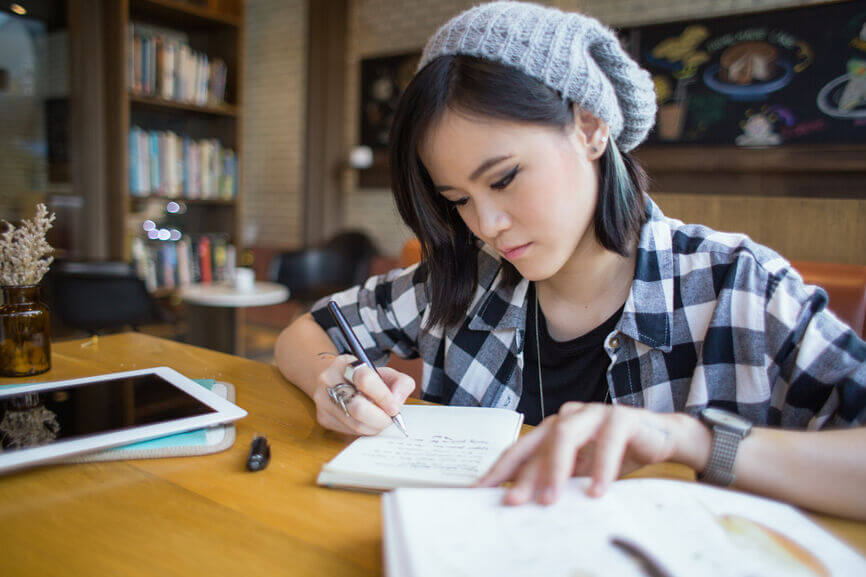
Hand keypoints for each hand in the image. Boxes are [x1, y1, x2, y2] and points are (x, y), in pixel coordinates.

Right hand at [313, 354, 414, 435]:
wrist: (334, 381)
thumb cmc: (364, 378)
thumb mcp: (384, 373)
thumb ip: (401, 383)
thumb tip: (397, 402)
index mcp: (345, 364)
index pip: (365, 380)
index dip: (383, 396)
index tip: (394, 407)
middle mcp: (329, 380)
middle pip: (358, 408)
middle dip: (380, 418)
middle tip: (389, 417)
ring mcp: (324, 400)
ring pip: (355, 424)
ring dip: (374, 426)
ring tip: (380, 419)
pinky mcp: (323, 417)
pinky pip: (350, 432)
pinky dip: (365, 430)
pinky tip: (368, 421)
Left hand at [478, 402, 687, 504]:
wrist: (660, 438)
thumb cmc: (614, 455)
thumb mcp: (581, 472)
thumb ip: (557, 479)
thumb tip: (525, 503)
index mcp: (553, 429)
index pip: (521, 449)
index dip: (500, 469)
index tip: (480, 490)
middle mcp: (568, 417)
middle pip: (538, 443)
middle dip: (523, 474)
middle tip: (513, 502)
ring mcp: (592, 413)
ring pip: (565, 436)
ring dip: (556, 469)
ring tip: (551, 500)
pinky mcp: (621, 416)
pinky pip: (607, 441)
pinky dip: (601, 468)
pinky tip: (598, 492)